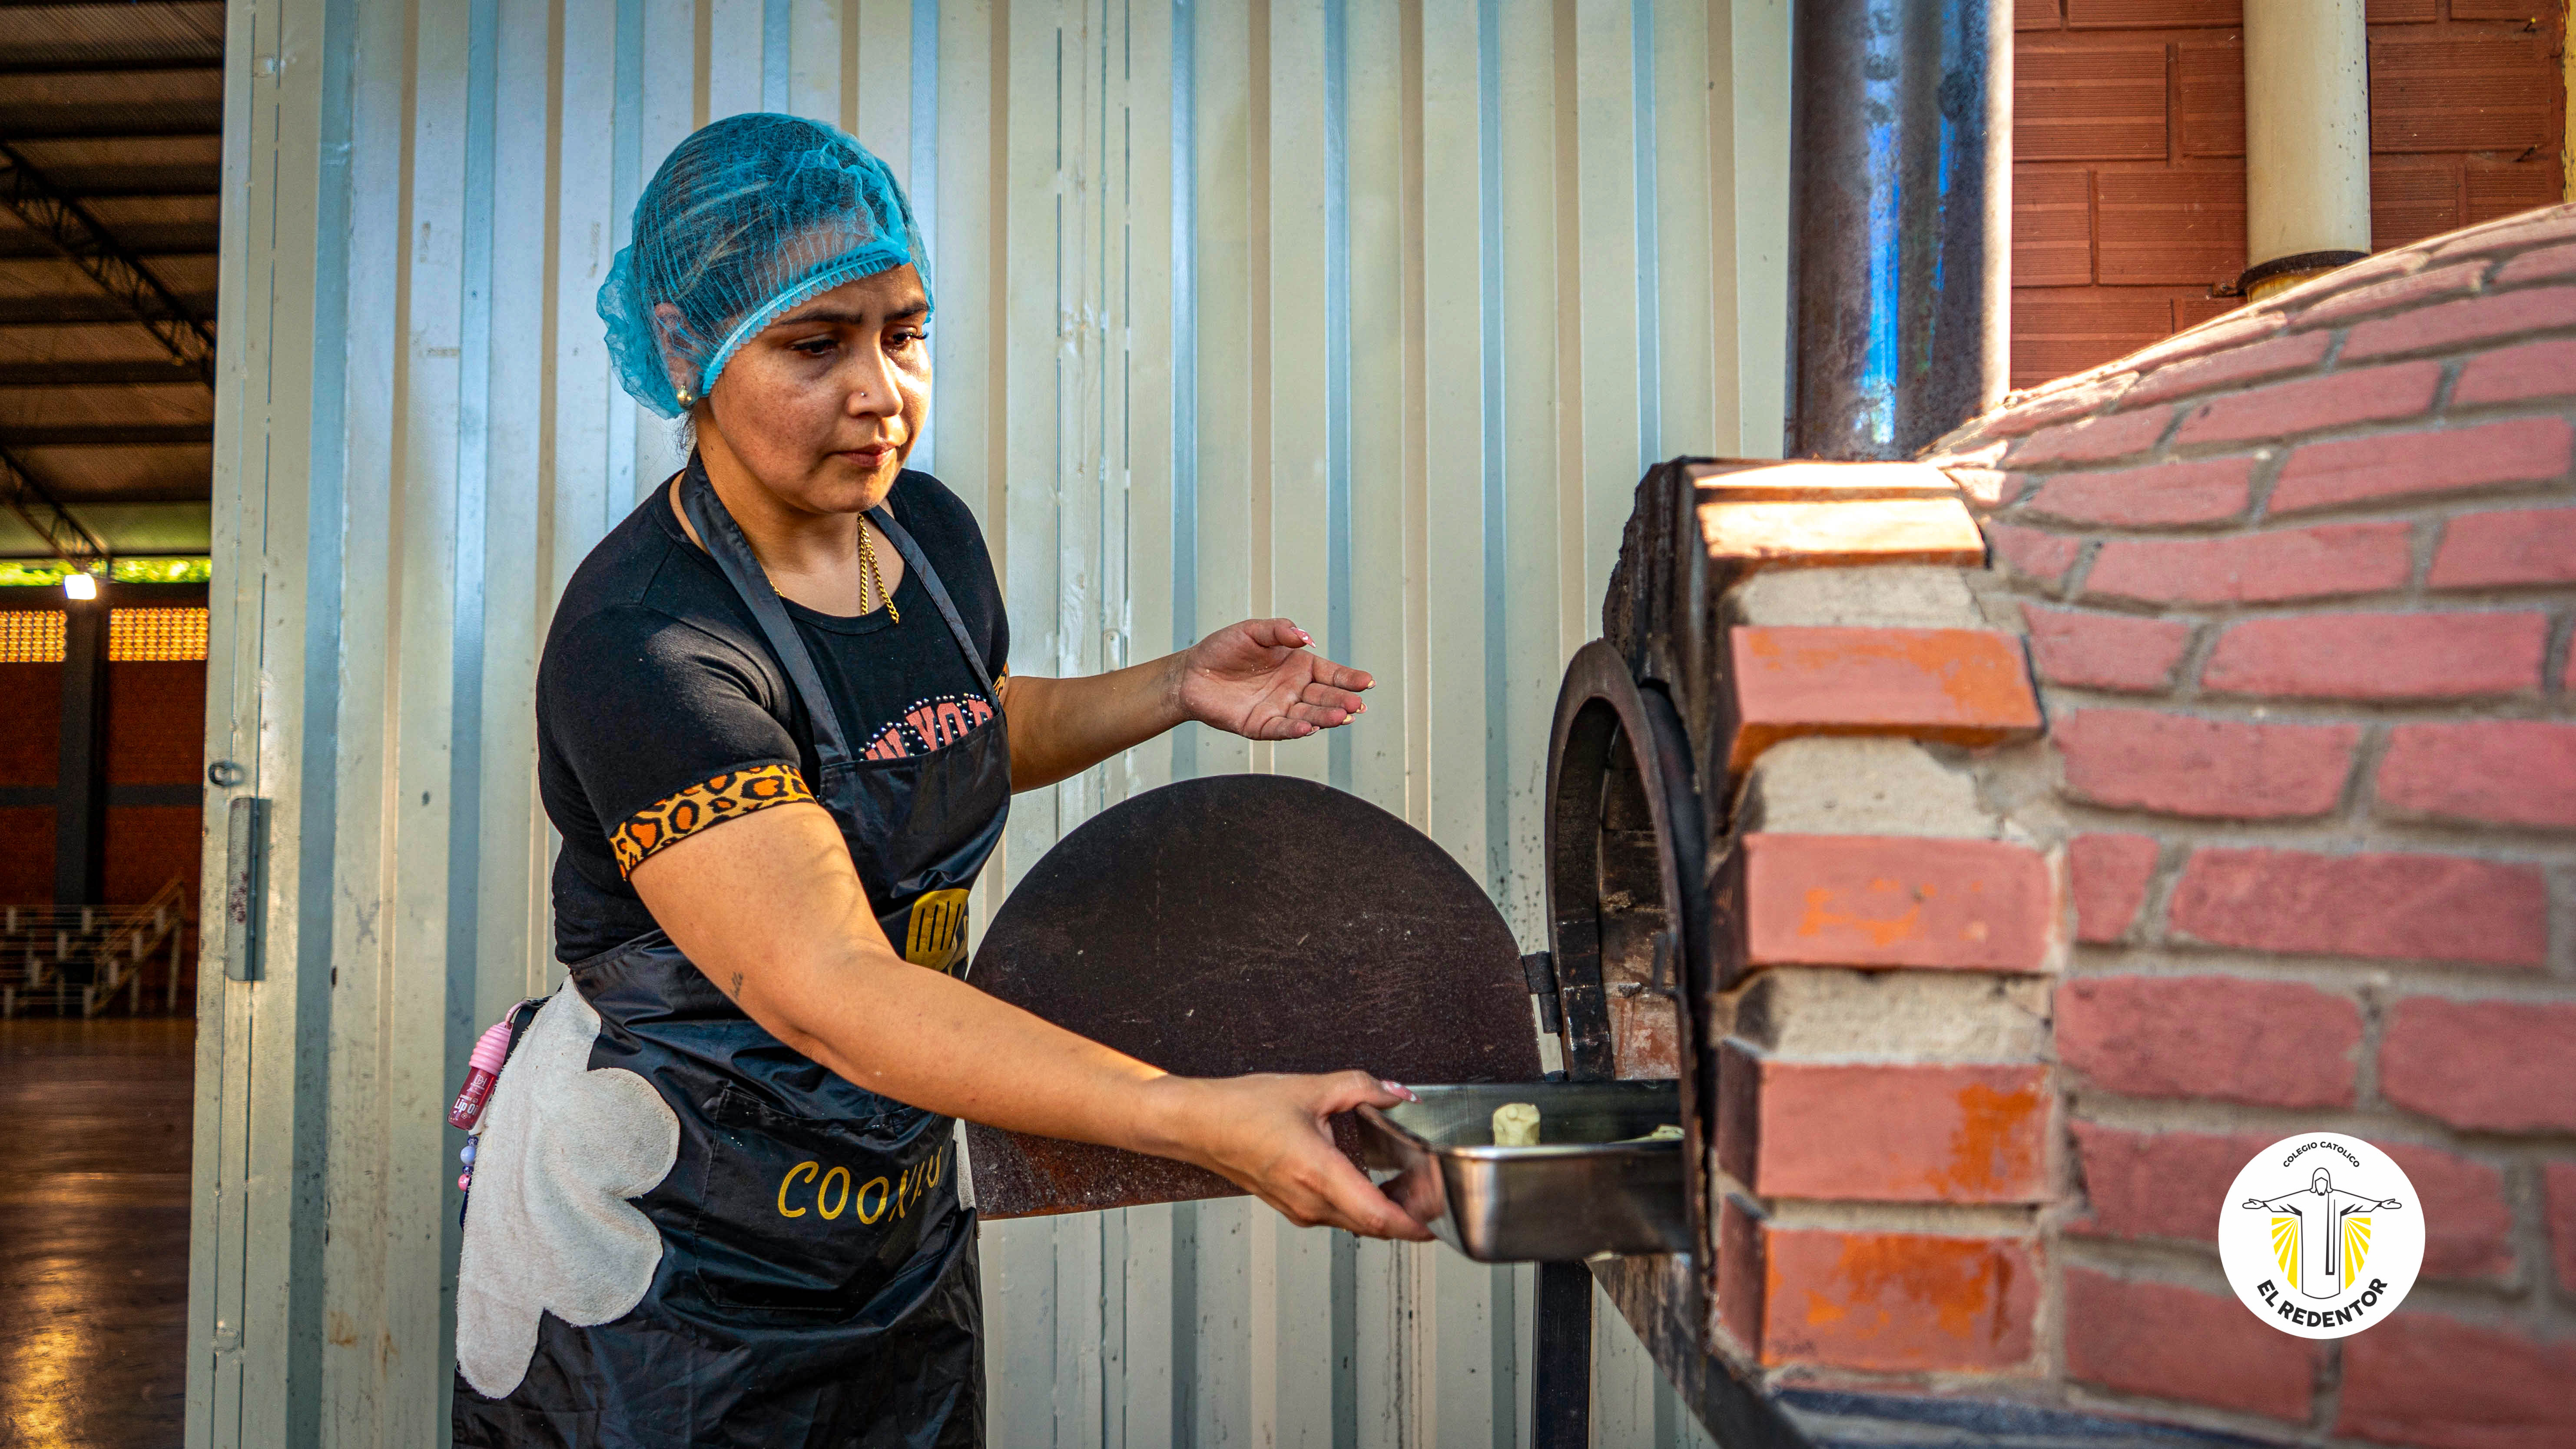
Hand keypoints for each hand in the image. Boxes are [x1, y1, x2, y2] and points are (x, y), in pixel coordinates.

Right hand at [1140, 1071, 1432, 1239]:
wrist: (1196, 1125)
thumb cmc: (1240, 1109)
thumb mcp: (1310, 1088)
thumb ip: (1362, 1087)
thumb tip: (1400, 1092)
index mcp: (1317, 1174)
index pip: (1381, 1217)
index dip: (1418, 1222)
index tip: (1443, 1214)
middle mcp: (1310, 1202)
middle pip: (1376, 1225)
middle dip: (1412, 1213)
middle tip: (1436, 1189)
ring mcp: (1300, 1210)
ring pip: (1358, 1222)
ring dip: (1388, 1210)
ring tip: (1413, 1182)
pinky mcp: (1293, 1208)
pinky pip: (1339, 1214)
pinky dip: (1364, 1204)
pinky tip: (1375, 1180)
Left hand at [1173, 619, 1371, 740]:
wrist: (1191, 672)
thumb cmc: (1223, 649)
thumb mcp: (1252, 631)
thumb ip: (1279, 631)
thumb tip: (1307, 638)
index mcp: (1298, 666)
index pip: (1331, 673)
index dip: (1350, 678)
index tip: (1368, 682)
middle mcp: (1294, 690)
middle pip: (1325, 696)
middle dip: (1343, 701)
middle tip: (1358, 704)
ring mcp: (1279, 709)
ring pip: (1310, 714)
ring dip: (1326, 717)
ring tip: (1343, 716)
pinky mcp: (1260, 726)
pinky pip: (1282, 728)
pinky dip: (1296, 728)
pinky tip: (1310, 727)